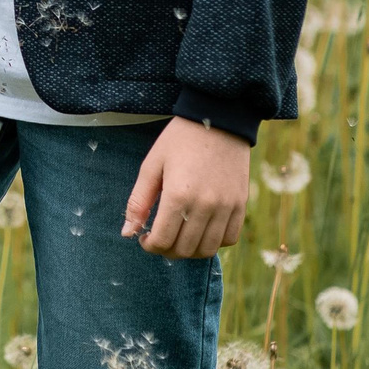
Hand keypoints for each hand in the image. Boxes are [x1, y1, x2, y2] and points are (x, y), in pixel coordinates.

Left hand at [122, 118, 250, 258]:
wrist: (217, 119)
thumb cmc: (178, 141)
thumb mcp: (151, 165)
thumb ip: (138, 202)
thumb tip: (127, 233)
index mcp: (178, 196)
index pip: (163, 241)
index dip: (149, 245)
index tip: (144, 237)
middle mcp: (205, 205)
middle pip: (185, 250)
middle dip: (167, 250)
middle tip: (159, 237)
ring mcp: (227, 207)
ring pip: (208, 249)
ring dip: (190, 250)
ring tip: (179, 235)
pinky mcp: (241, 204)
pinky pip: (230, 238)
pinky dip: (214, 241)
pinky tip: (201, 229)